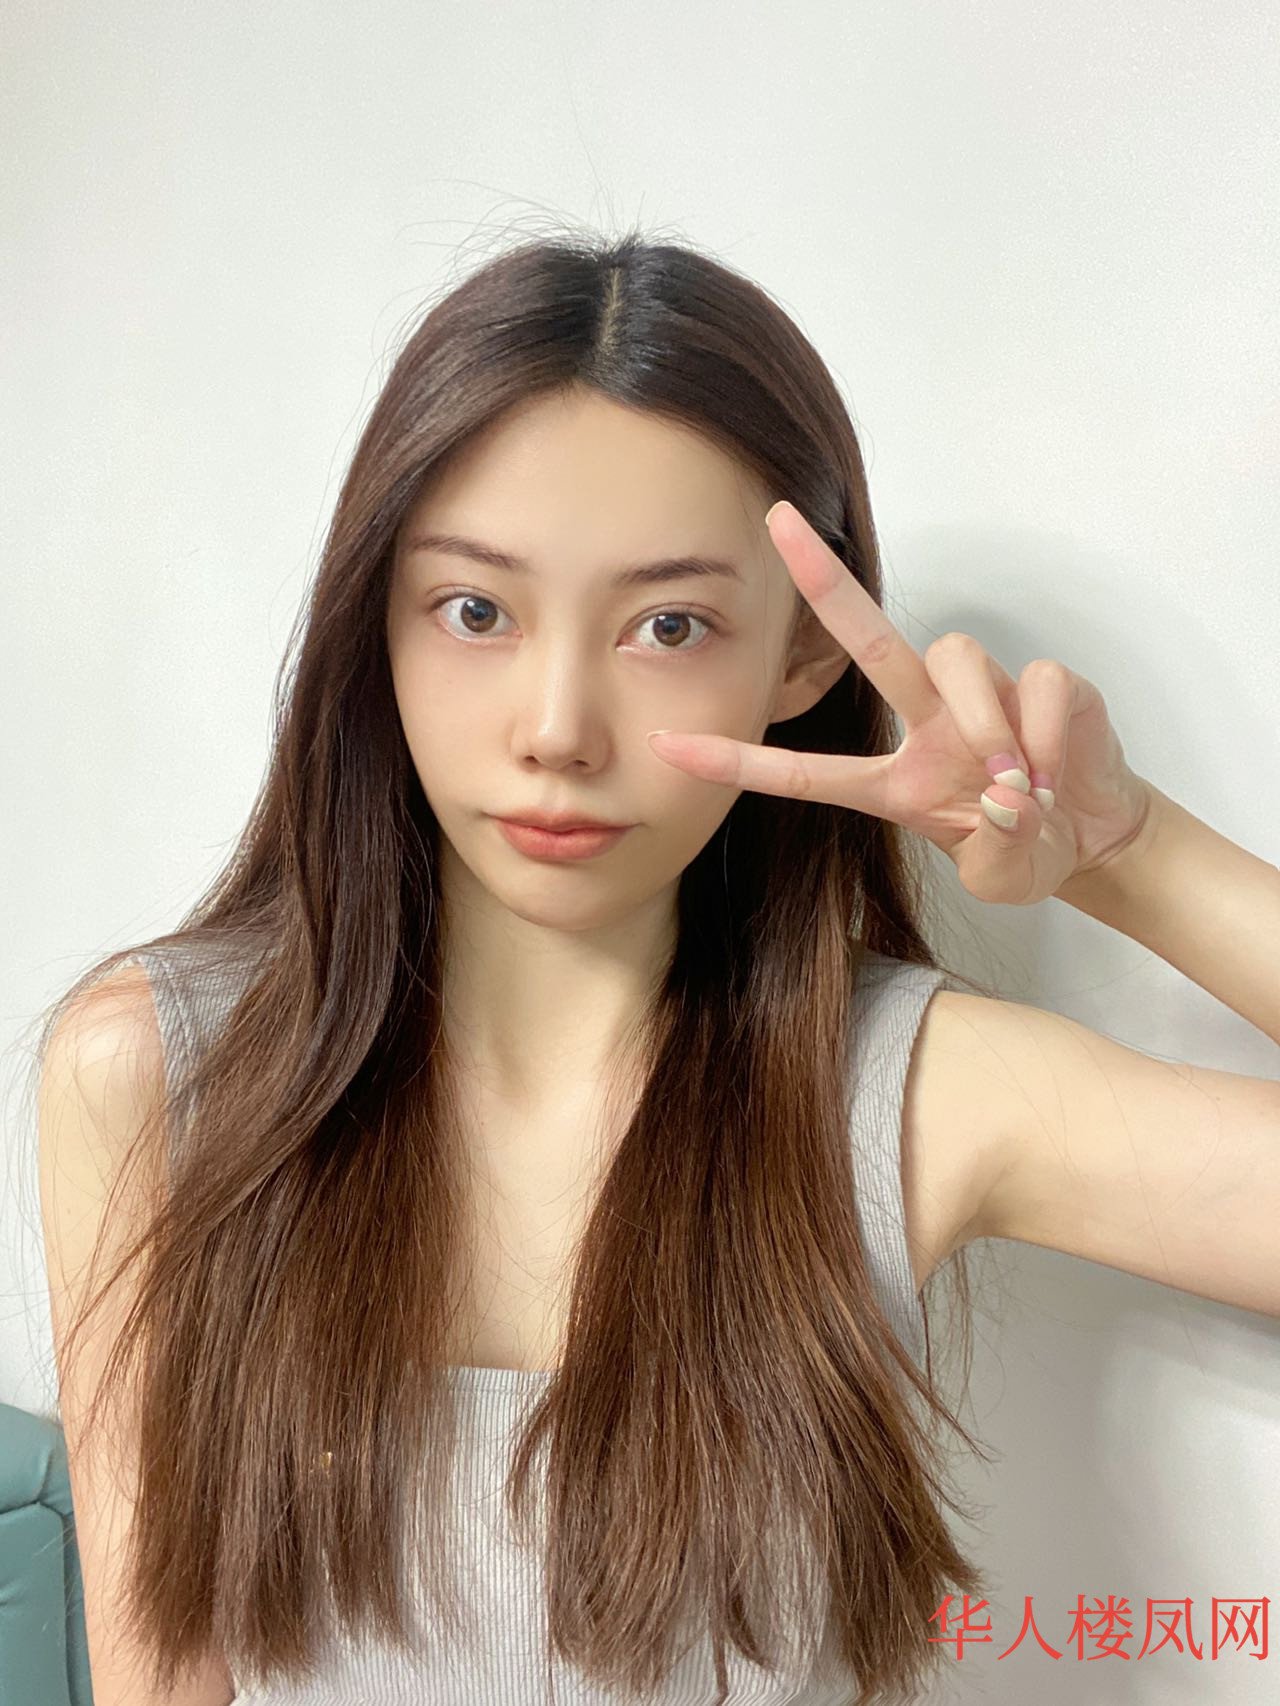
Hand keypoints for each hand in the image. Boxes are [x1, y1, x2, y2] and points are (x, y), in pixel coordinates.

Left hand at [646, 501, 1155, 908]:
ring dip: (985, 723)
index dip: (737, 762)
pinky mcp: (1044, 681)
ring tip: (1017, 786)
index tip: (665, 746)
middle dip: (822, 580)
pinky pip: (1035, 685)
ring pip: (953, 659)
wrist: (1094, 833)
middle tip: (781, 522)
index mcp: (894, 781)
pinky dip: (1046, 732)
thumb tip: (1006, 800)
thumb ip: (996, 855)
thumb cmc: (1025, 848)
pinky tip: (1055, 768)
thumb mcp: (1002, 878)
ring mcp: (982, 695)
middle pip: (866, 641)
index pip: (802, 773)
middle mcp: (927, 723)